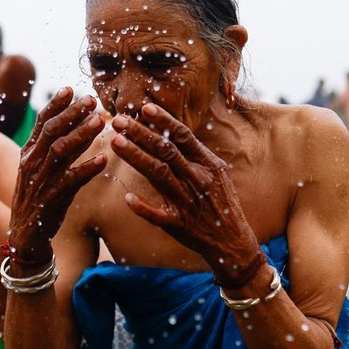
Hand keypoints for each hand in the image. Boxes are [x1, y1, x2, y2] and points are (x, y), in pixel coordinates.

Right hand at [8, 88, 106, 262]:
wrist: (24, 234)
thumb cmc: (37, 196)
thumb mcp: (38, 168)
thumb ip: (52, 145)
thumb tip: (71, 120)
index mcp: (29, 153)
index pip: (41, 122)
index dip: (56, 104)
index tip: (71, 88)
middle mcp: (32, 163)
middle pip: (52, 131)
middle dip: (72, 113)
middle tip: (92, 100)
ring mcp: (41, 181)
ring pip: (60, 151)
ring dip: (81, 135)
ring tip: (101, 122)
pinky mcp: (52, 199)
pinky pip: (71, 181)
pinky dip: (87, 168)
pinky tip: (103, 159)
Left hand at [110, 103, 258, 275]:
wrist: (233, 240)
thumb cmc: (220, 201)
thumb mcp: (215, 172)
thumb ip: (194, 153)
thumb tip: (170, 128)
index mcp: (207, 164)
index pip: (183, 136)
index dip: (163, 121)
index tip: (144, 108)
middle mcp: (197, 179)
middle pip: (165, 150)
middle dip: (141, 133)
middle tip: (118, 121)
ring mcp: (188, 201)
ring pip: (158, 174)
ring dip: (136, 157)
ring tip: (116, 142)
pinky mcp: (179, 224)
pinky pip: (158, 215)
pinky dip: (143, 206)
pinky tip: (127, 197)